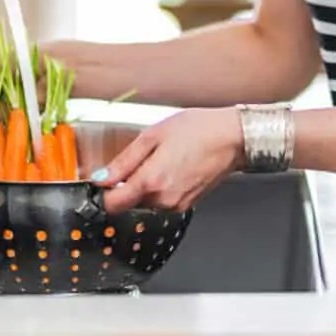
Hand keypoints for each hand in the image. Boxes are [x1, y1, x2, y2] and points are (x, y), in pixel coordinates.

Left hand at [91, 108, 243, 213]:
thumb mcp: (153, 135)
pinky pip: (165, 200)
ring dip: (148, 185)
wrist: (233, 138)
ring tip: (165, 159)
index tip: (107, 179)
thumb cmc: (198, 130)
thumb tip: (102, 178)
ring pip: (148, 202)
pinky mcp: (188, 205)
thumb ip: (124, 161)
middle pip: (130, 203)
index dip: (105, 192)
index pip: (112, 205)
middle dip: (130, 184)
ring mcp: (177, 205)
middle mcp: (163, 200)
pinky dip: (164, 187)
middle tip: (146, 157)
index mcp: (151, 182)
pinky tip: (176, 166)